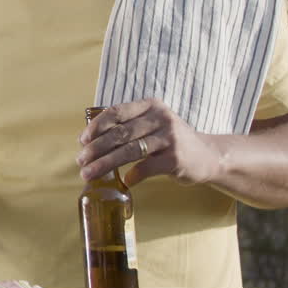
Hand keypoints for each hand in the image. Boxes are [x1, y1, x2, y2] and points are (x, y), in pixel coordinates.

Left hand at [77, 98, 223, 186]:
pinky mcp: (175, 159)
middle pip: (119, 134)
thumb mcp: (153, 124)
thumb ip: (128, 126)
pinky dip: (132, 176)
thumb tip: (90, 140)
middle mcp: (160, 118)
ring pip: (129, 151)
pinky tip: (124, 182)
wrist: (207, 155)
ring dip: (105, 164)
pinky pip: (146, 168)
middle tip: (80, 161)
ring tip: (89, 174)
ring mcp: (169, 138)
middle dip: (95, 148)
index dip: (96, 126)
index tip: (82, 140)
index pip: (116, 112)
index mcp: (150, 106)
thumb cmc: (170, 140)